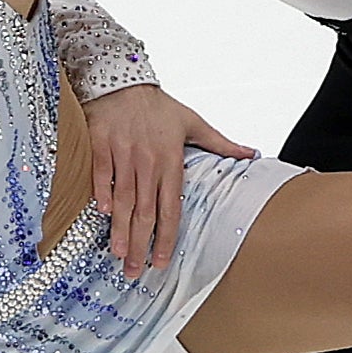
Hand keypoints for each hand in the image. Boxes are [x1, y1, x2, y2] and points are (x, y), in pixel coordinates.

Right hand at [82, 82, 257, 273]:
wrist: (122, 81)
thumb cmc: (157, 106)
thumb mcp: (193, 122)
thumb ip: (220, 143)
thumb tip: (251, 154)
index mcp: (170, 160)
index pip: (171, 208)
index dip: (166, 237)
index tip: (161, 261)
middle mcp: (148, 161)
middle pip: (146, 211)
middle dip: (141, 244)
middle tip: (136, 271)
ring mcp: (123, 154)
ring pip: (124, 199)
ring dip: (121, 229)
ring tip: (119, 254)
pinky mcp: (100, 146)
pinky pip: (101, 175)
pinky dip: (102, 194)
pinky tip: (104, 215)